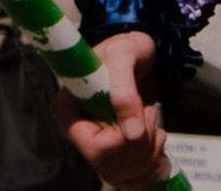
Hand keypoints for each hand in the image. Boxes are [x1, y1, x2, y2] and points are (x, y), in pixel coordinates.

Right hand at [58, 32, 166, 188]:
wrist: (140, 53)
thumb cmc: (125, 47)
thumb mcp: (123, 56)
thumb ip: (124, 91)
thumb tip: (132, 134)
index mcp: (68, 110)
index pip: (94, 147)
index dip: (121, 140)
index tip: (138, 118)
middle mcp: (78, 131)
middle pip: (111, 163)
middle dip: (139, 143)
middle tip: (148, 113)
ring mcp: (95, 142)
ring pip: (126, 171)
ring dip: (148, 145)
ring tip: (150, 116)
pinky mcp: (113, 151)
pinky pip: (135, 172)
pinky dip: (153, 152)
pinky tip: (152, 130)